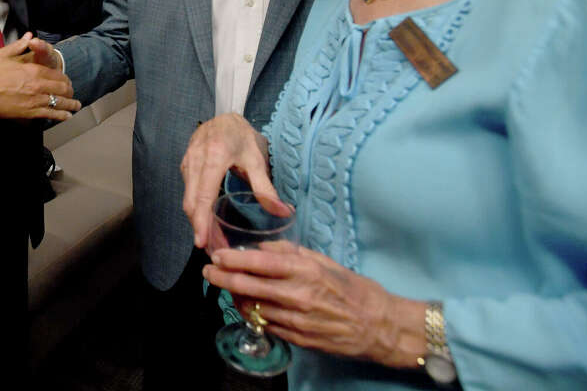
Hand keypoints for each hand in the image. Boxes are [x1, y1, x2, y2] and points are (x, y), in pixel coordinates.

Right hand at [0, 33, 81, 120]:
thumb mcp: (4, 54)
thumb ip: (20, 46)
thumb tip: (30, 36)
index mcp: (33, 70)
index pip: (57, 74)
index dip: (64, 78)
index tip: (66, 80)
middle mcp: (38, 85)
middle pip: (62, 88)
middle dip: (70, 91)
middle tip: (73, 92)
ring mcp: (34, 100)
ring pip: (59, 102)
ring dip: (70, 104)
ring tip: (76, 105)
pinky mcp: (29, 113)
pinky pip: (50, 114)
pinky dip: (61, 115)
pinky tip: (66, 116)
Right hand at [180, 113, 286, 249]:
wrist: (223, 118)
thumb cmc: (241, 137)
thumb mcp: (256, 159)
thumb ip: (265, 187)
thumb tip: (283, 212)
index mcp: (214, 158)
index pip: (203, 195)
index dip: (201, 221)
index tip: (202, 242)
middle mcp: (195, 161)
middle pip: (192, 203)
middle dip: (200, 229)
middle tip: (214, 252)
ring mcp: (187, 164)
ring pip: (188, 200)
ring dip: (198, 223)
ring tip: (213, 243)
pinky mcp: (185, 167)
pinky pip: (189, 193)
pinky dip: (196, 211)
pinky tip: (207, 224)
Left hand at [202, 241, 426, 368]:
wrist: (377, 326)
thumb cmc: (352, 289)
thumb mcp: (323, 261)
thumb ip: (289, 253)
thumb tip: (260, 247)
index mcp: (305, 271)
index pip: (259, 262)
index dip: (233, 259)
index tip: (217, 255)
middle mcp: (297, 296)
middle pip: (247, 286)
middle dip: (222, 278)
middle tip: (209, 272)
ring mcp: (296, 320)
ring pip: (252, 307)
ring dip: (235, 296)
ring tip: (227, 287)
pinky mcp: (297, 339)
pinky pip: (264, 325)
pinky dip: (251, 314)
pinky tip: (247, 306)